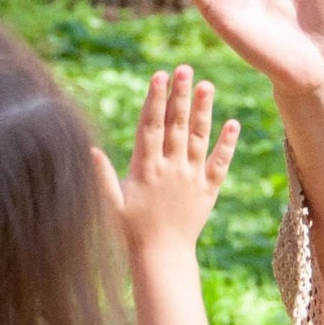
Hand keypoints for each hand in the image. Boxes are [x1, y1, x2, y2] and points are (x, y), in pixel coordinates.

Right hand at [95, 66, 238, 257]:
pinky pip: (219, 164)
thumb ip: (102, 176)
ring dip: (203, 111)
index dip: (155, 100)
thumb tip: (90, 149)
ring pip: (198, 139)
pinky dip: (227, 144)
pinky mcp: (209, 190)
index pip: (151, 127)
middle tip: (185, 68)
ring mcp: (192, 178)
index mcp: (146, 169)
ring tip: (207, 85)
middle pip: (176, 126)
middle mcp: (171, 169)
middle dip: (180, 95)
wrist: (162, 256)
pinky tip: (233, 123)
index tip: (159, 76)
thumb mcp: (112, 204)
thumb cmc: (131, 230)